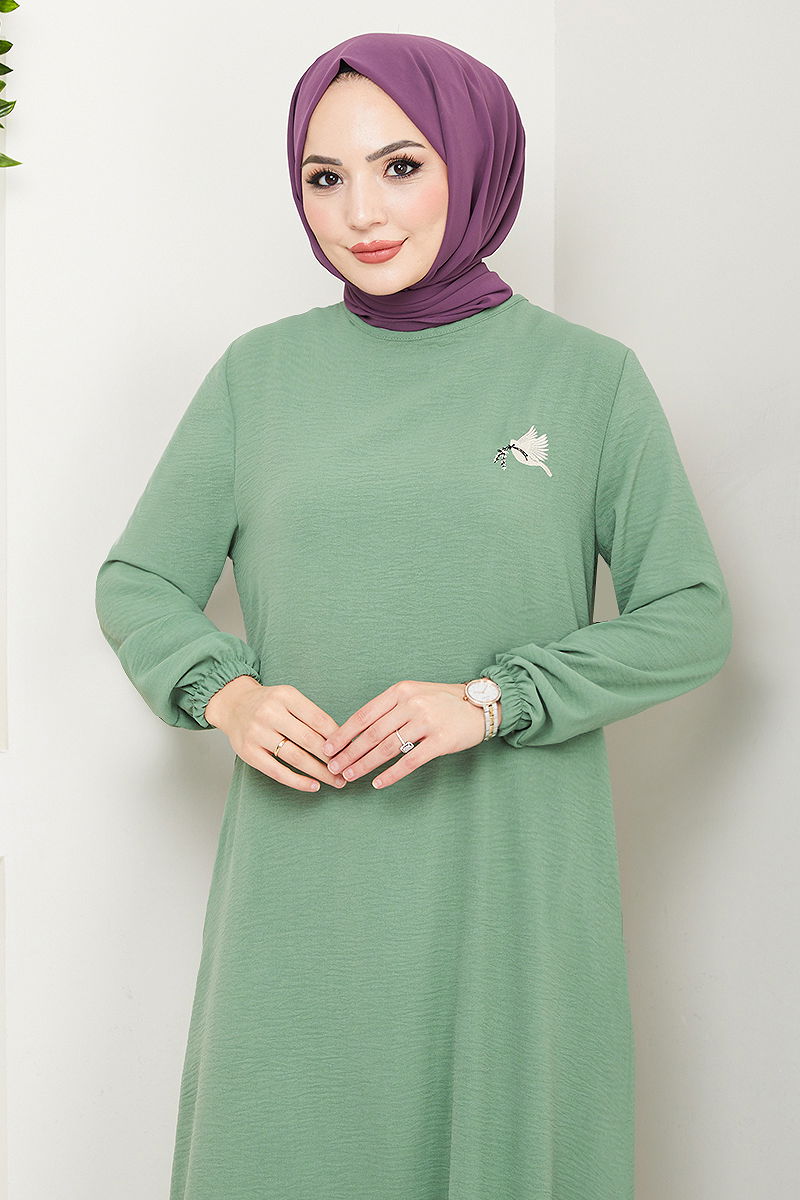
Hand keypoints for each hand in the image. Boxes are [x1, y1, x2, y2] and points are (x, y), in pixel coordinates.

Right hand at [204, 676, 347, 793]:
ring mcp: (257, 733)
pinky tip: (313, 786)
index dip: (338, 737)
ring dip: (320, 772)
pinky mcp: (248, 752)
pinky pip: (277, 771)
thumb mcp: (289, 698)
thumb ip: (311, 715)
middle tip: (348, 769)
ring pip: (296, 757)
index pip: (319, 719)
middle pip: (309, 740)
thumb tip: (341, 740)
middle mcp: (270, 713)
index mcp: (285, 696)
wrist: (233, 705)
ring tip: (336, 780)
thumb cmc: (268, 703)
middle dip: (332, 758)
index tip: (351, 750)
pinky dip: (298, 781)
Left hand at [322, 680, 500, 789]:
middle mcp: (412, 704)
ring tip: (349, 776)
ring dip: (365, 764)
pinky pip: (411, 761)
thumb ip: (390, 708)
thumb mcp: (414, 694)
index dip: (344, 733)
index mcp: (401, 691)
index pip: (364, 715)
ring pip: (387, 748)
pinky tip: (378, 783)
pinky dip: (392, 774)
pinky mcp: (441, 741)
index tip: (328, 747)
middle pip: (372, 733)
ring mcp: (427, 722)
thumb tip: (358, 731)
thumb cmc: (443, 701)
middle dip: (349, 753)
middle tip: (333, 767)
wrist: (480, 705)